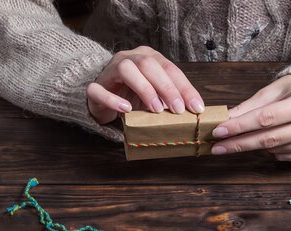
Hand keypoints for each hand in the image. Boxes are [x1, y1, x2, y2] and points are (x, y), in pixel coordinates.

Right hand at [87, 46, 204, 124]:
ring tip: (156, 109)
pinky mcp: (94, 88)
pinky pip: (99, 90)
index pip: (169, 69)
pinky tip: (127, 109)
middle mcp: (129, 58)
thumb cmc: (132, 97)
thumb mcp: (155, 98)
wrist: (101, 101)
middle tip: (178, 109)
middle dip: (167, 87)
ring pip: (126, 69)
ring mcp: (110, 70)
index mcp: (148, 58)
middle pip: (149, 64)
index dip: (184, 87)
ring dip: (144, 89)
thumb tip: (191, 112)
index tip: (196, 106)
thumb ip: (169, 100)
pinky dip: (114, 99)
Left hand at [211, 75, 290, 161]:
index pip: (265, 118)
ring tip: (248, 136)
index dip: (240, 126)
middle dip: (239, 144)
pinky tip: (272, 140)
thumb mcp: (275, 89)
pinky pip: (284, 157)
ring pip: (275, 150)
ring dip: (256, 145)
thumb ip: (251, 105)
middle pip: (268, 139)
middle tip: (217, 147)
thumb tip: (226, 120)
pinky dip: (272, 151)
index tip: (219, 131)